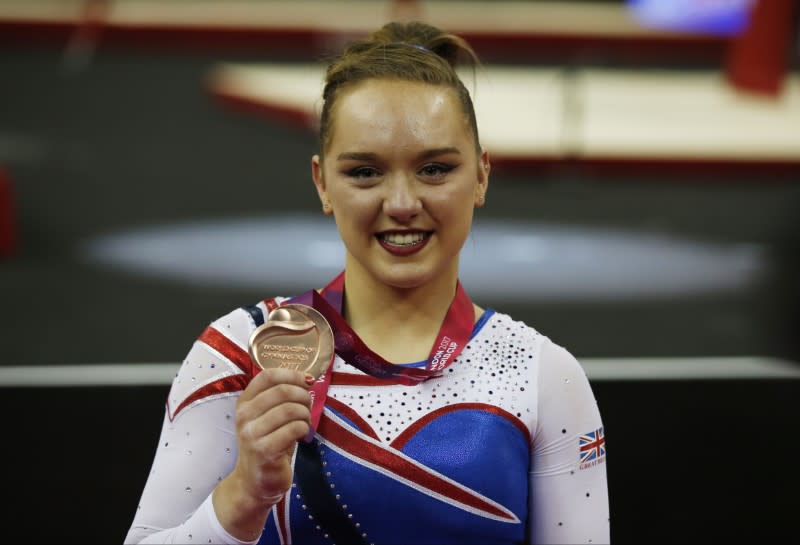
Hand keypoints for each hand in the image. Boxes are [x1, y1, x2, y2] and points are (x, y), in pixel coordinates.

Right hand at [231, 368, 312, 502]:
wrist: (253, 482)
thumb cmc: (267, 444)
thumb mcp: (267, 417)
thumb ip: (281, 397)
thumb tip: (307, 378)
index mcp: (244, 402)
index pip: (267, 376)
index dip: (292, 374)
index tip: (308, 380)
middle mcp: (244, 416)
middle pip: (282, 391)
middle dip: (303, 395)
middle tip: (308, 406)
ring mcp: (252, 434)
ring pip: (290, 409)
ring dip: (305, 414)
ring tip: (304, 423)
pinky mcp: (264, 450)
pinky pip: (294, 429)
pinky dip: (304, 429)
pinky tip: (301, 435)